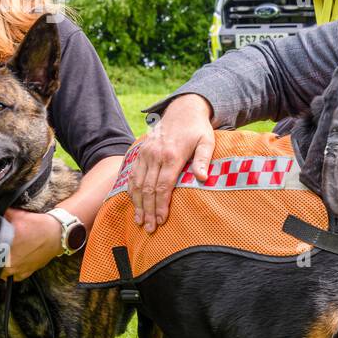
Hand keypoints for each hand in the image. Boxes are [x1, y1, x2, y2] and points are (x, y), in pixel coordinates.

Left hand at [0, 208, 61, 281]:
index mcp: (0, 246)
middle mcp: (6, 261)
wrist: (58, 235)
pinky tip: (10, 264)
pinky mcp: (25, 272)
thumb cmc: (38, 225)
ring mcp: (15, 269)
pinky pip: (11, 277)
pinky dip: (8, 271)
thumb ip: (2, 215)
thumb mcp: (17, 214)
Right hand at [129, 94, 214, 233]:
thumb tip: (203, 178)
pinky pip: (132, 174)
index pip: (163, 186)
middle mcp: (155, 155)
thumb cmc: (198, 129)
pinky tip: (133, 203)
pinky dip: (131, 190)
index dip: (161, 205)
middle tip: (149, 228)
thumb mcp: (206, 142)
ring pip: (137, 183)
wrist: (182, 109)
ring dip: (137, 204)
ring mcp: (145, 153)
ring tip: (139, 221)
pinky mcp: (140, 152)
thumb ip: (203, 160)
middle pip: (148, 188)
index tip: (161, 221)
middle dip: (148, 210)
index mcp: (172, 155)